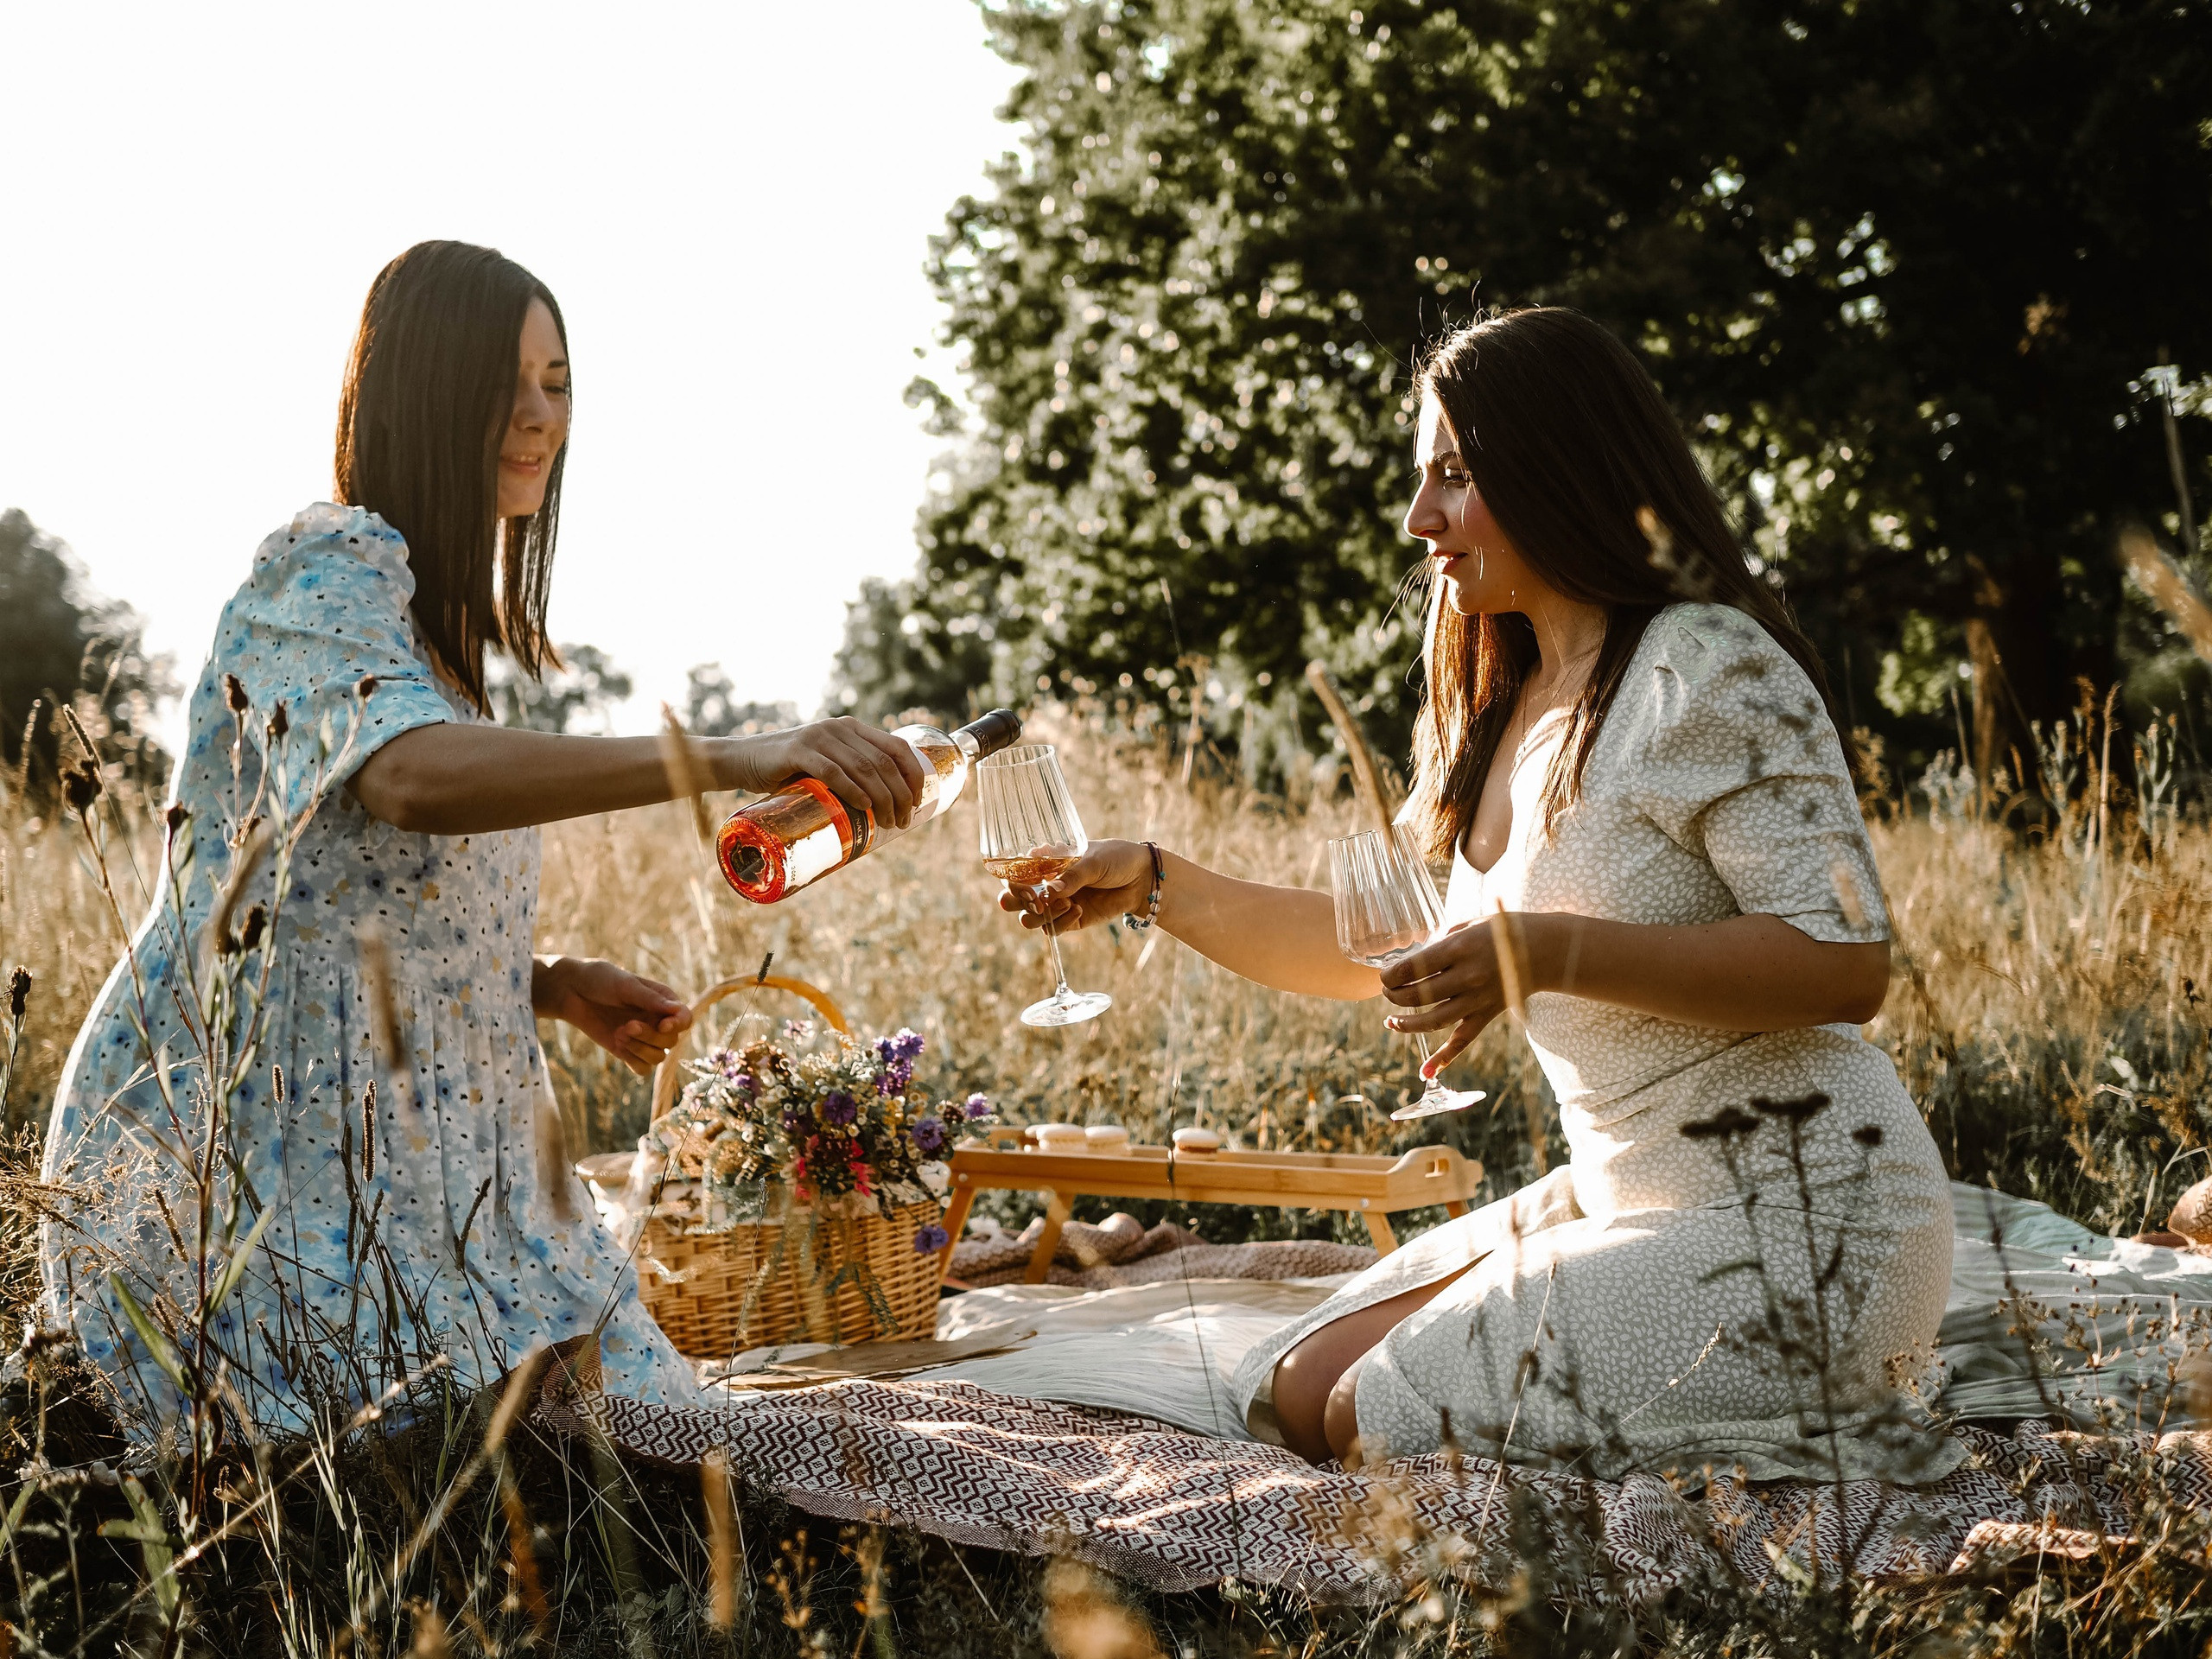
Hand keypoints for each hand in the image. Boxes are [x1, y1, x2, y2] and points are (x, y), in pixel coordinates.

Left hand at [533, 957, 691, 1074]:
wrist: (571, 991)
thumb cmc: (599, 980)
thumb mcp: (625, 984)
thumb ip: (650, 999)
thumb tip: (677, 1010)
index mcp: (663, 1001)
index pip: (684, 1019)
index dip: (678, 1025)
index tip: (662, 1026)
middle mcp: (657, 1020)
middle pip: (671, 1041)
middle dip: (650, 1037)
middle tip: (627, 1026)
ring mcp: (643, 1038)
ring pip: (659, 1057)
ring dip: (640, 1049)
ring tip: (619, 1034)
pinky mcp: (627, 1051)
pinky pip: (643, 1068)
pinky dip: (634, 1061)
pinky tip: (618, 1045)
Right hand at [719, 717, 926, 829]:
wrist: (743, 760)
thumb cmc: (787, 770)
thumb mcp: (825, 765)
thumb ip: (850, 773)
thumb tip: (886, 806)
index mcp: (851, 729)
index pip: (896, 747)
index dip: (914, 774)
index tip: (919, 801)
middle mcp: (839, 728)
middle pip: (883, 762)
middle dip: (900, 794)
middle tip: (903, 821)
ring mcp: (819, 737)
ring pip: (863, 768)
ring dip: (882, 798)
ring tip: (889, 821)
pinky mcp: (798, 750)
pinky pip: (833, 771)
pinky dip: (852, 790)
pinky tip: (865, 806)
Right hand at [998, 838, 1153, 934]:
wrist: (1141, 878)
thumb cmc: (1115, 859)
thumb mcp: (1094, 860)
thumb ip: (1073, 875)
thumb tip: (1051, 890)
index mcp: (1044, 862)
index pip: (1014, 874)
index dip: (1013, 883)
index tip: (1028, 887)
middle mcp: (1044, 884)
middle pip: (1011, 900)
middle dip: (1017, 903)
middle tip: (1037, 900)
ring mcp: (1054, 904)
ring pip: (1029, 919)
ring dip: (1042, 915)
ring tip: (1067, 904)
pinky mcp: (1069, 920)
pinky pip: (1052, 929)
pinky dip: (1062, 922)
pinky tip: (1079, 910)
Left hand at [1377, 920, 1510, 1075]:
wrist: (1543, 949)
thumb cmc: (1502, 930)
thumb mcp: (1468, 924)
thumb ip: (1441, 941)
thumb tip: (1415, 958)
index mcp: (1458, 949)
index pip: (1412, 968)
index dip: (1391, 975)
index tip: (1383, 975)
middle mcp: (1466, 977)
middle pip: (1418, 995)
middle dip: (1394, 996)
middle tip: (1386, 992)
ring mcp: (1477, 1000)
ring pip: (1433, 1021)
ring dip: (1407, 1025)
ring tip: (1391, 1021)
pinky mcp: (1486, 1015)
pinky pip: (1462, 1041)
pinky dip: (1444, 1059)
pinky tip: (1425, 1070)